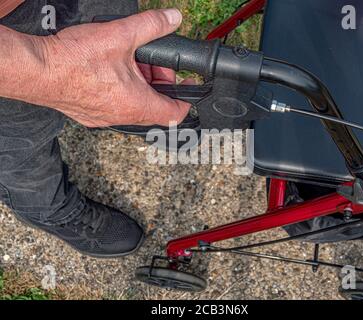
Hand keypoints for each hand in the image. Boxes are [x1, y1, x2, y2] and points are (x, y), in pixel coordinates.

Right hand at [33, 9, 192, 126]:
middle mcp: (123, 116)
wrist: (38, 70)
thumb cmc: (74, 60)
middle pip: (154, 105)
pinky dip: (120, 90)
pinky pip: (115, 106)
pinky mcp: (91, 115)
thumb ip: (151, 26)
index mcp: (136, 104)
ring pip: (134, 105)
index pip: (174, 113)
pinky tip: (109, 71)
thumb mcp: (121, 36)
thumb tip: (172, 19)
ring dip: (139, 85)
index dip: (186, 100)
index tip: (186, 87)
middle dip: (158, 82)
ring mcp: (105, 118)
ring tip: (128, 62)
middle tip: (150, 63)